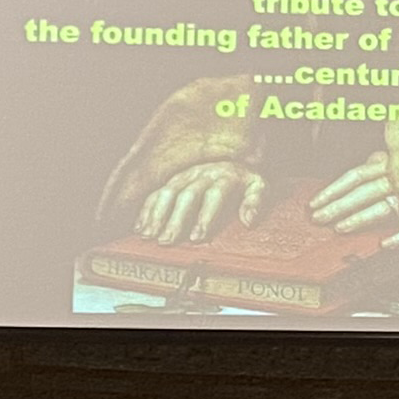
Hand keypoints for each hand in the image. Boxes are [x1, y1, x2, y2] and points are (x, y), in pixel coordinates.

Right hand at [139, 160, 262, 243]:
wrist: (230, 157)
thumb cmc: (243, 178)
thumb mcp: (258, 185)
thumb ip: (255, 201)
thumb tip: (249, 221)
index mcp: (225, 177)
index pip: (214, 196)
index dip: (205, 217)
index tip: (197, 237)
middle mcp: (202, 175)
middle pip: (187, 196)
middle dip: (176, 220)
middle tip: (168, 241)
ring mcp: (185, 176)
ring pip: (167, 193)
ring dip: (157, 215)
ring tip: (150, 235)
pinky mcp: (173, 180)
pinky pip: (156, 192)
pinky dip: (146, 210)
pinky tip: (140, 226)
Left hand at [309, 156, 398, 241]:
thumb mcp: (398, 159)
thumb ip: (379, 165)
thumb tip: (358, 172)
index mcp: (390, 163)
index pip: (355, 176)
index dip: (333, 190)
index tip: (314, 203)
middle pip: (363, 192)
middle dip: (338, 206)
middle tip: (318, 218)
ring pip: (383, 208)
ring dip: (359, 219)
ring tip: (339, 228)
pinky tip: (384, 244)